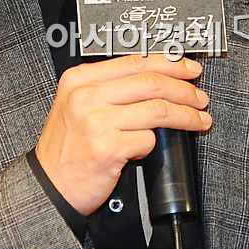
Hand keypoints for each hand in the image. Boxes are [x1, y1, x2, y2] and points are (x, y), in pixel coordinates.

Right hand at [34, 54, 210, 215]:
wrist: (48, 186)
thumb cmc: (68, 146)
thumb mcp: (78, 104)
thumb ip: (110, 87)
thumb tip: (159, 76)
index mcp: (80, 78)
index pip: (135, 62)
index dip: (169, 64)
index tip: (188, 69)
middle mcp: (86, 95)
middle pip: (150, 83)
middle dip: (183, 89)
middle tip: (200, 97)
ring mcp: (96, 121)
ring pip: (156, 110)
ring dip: (184, 116)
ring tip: (198, 120)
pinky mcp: (107, 148)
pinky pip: (147, 140)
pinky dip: (153, 144)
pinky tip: (147, 148)